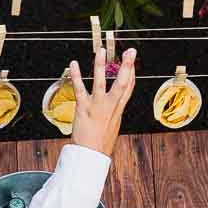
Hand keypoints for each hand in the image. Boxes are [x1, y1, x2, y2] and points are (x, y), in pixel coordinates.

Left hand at [65, 43, 137, 157]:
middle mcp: (111, 107)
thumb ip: (114, 112)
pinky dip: (77, 76)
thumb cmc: (100, 143)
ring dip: (101, 66)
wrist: (91, 157)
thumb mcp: (113, 126)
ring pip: (101, 83)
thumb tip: (116, 104)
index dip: (131, 73)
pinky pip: (80, 90)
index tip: (132, 59)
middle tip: (131, 50)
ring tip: (101, 50)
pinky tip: (75, 63)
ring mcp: (97, 107)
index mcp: (118, 110)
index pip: (128, 88)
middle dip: (127, 66)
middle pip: (122, 83)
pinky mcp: (84, 109)